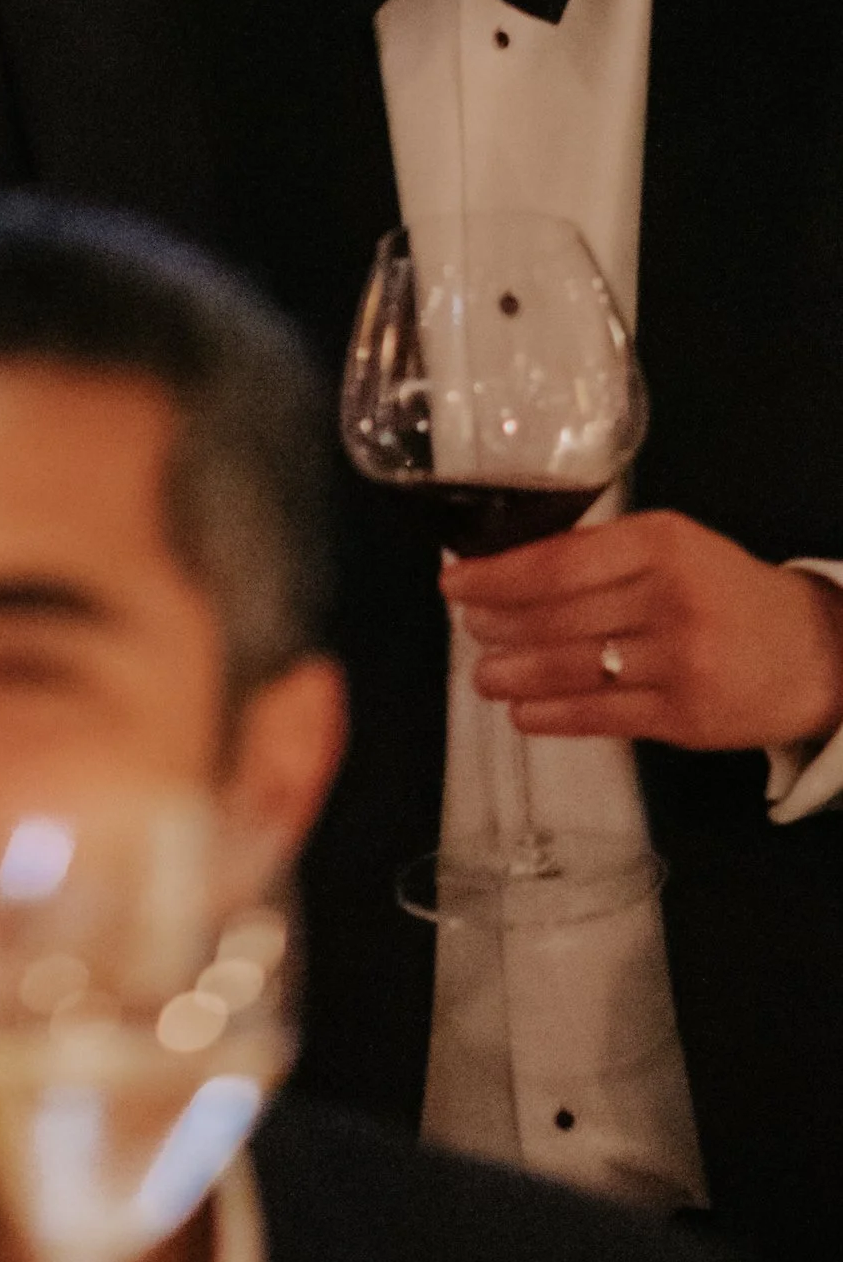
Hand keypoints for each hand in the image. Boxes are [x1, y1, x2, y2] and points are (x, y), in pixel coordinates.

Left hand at [454, 511, 842, 754]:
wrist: (817, 652)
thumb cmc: (727, 592)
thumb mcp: (675, 549)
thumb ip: (604, 556)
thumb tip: (507, 572)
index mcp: (660, 543)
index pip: (558, 562)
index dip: (497, 576)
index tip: (454, 581)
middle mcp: (668, 598)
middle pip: (557, 616)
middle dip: (498, 625)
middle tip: (467, 628)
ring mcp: (678, 662)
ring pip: (572, 669)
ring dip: (514, 675)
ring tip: (483, 676)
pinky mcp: (684, 717)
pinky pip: (600, 716)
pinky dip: (551, 716)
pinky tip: (522, 713)